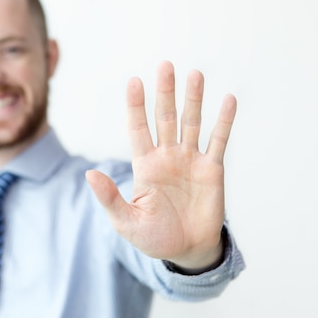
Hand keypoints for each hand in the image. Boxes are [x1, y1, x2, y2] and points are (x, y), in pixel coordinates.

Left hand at [86, 61, 236, 269]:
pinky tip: (228, 100)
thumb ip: (109, 198)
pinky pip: (219, 141)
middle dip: (165, 92)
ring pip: (191, 122)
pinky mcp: (211, 170)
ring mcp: (190, 160)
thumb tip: (89, 175)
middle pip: (165, 117)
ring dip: (193, 99)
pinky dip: (224, 121)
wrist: (186, 252)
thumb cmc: (153, 237)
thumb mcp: (126, 221)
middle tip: (165, 66)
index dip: (136, 106)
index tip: (134, 81)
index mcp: (144, 164)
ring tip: (195, 74)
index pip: (138, 128)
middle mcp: (167, 156)